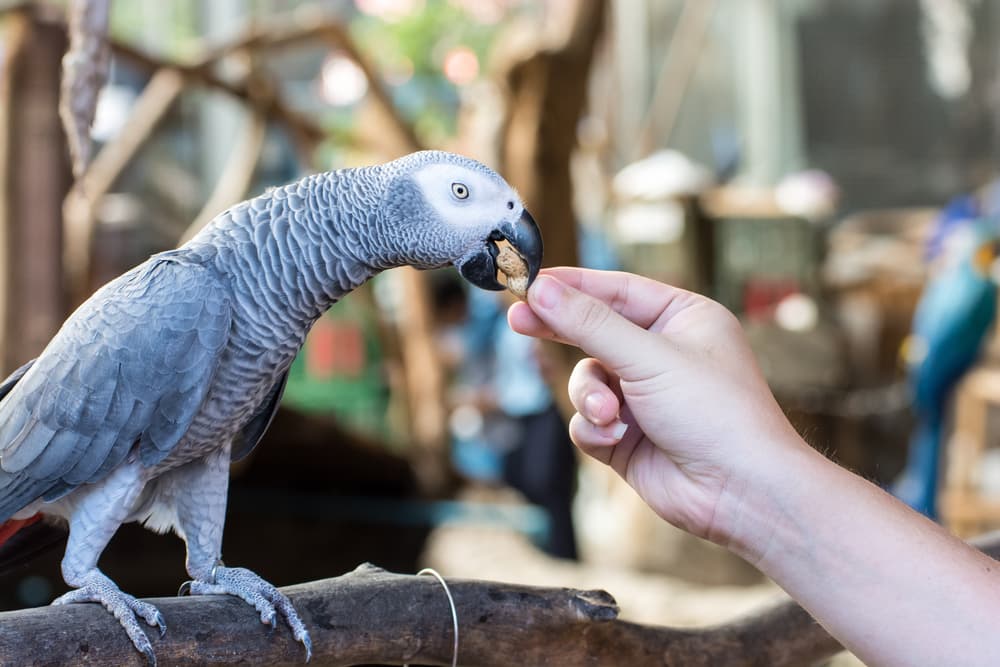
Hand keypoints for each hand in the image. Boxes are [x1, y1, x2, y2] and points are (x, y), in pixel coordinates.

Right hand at [507, 268, 802, 542]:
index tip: (528, 281)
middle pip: (593, 331)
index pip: (616, 290)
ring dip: (590, 398)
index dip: (571, 285)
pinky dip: (596, 429)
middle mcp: (662, 353)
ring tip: (609, 416)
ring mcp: (643, 396)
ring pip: (586, 381)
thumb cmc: (715, 413)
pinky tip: (618, 440)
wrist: (740, 493)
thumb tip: (541, 289)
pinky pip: (588, 420)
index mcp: (682, 319)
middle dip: (561, 331)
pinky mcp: (628, 435)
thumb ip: (590, 324)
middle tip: (518, 321)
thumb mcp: (649, 357)